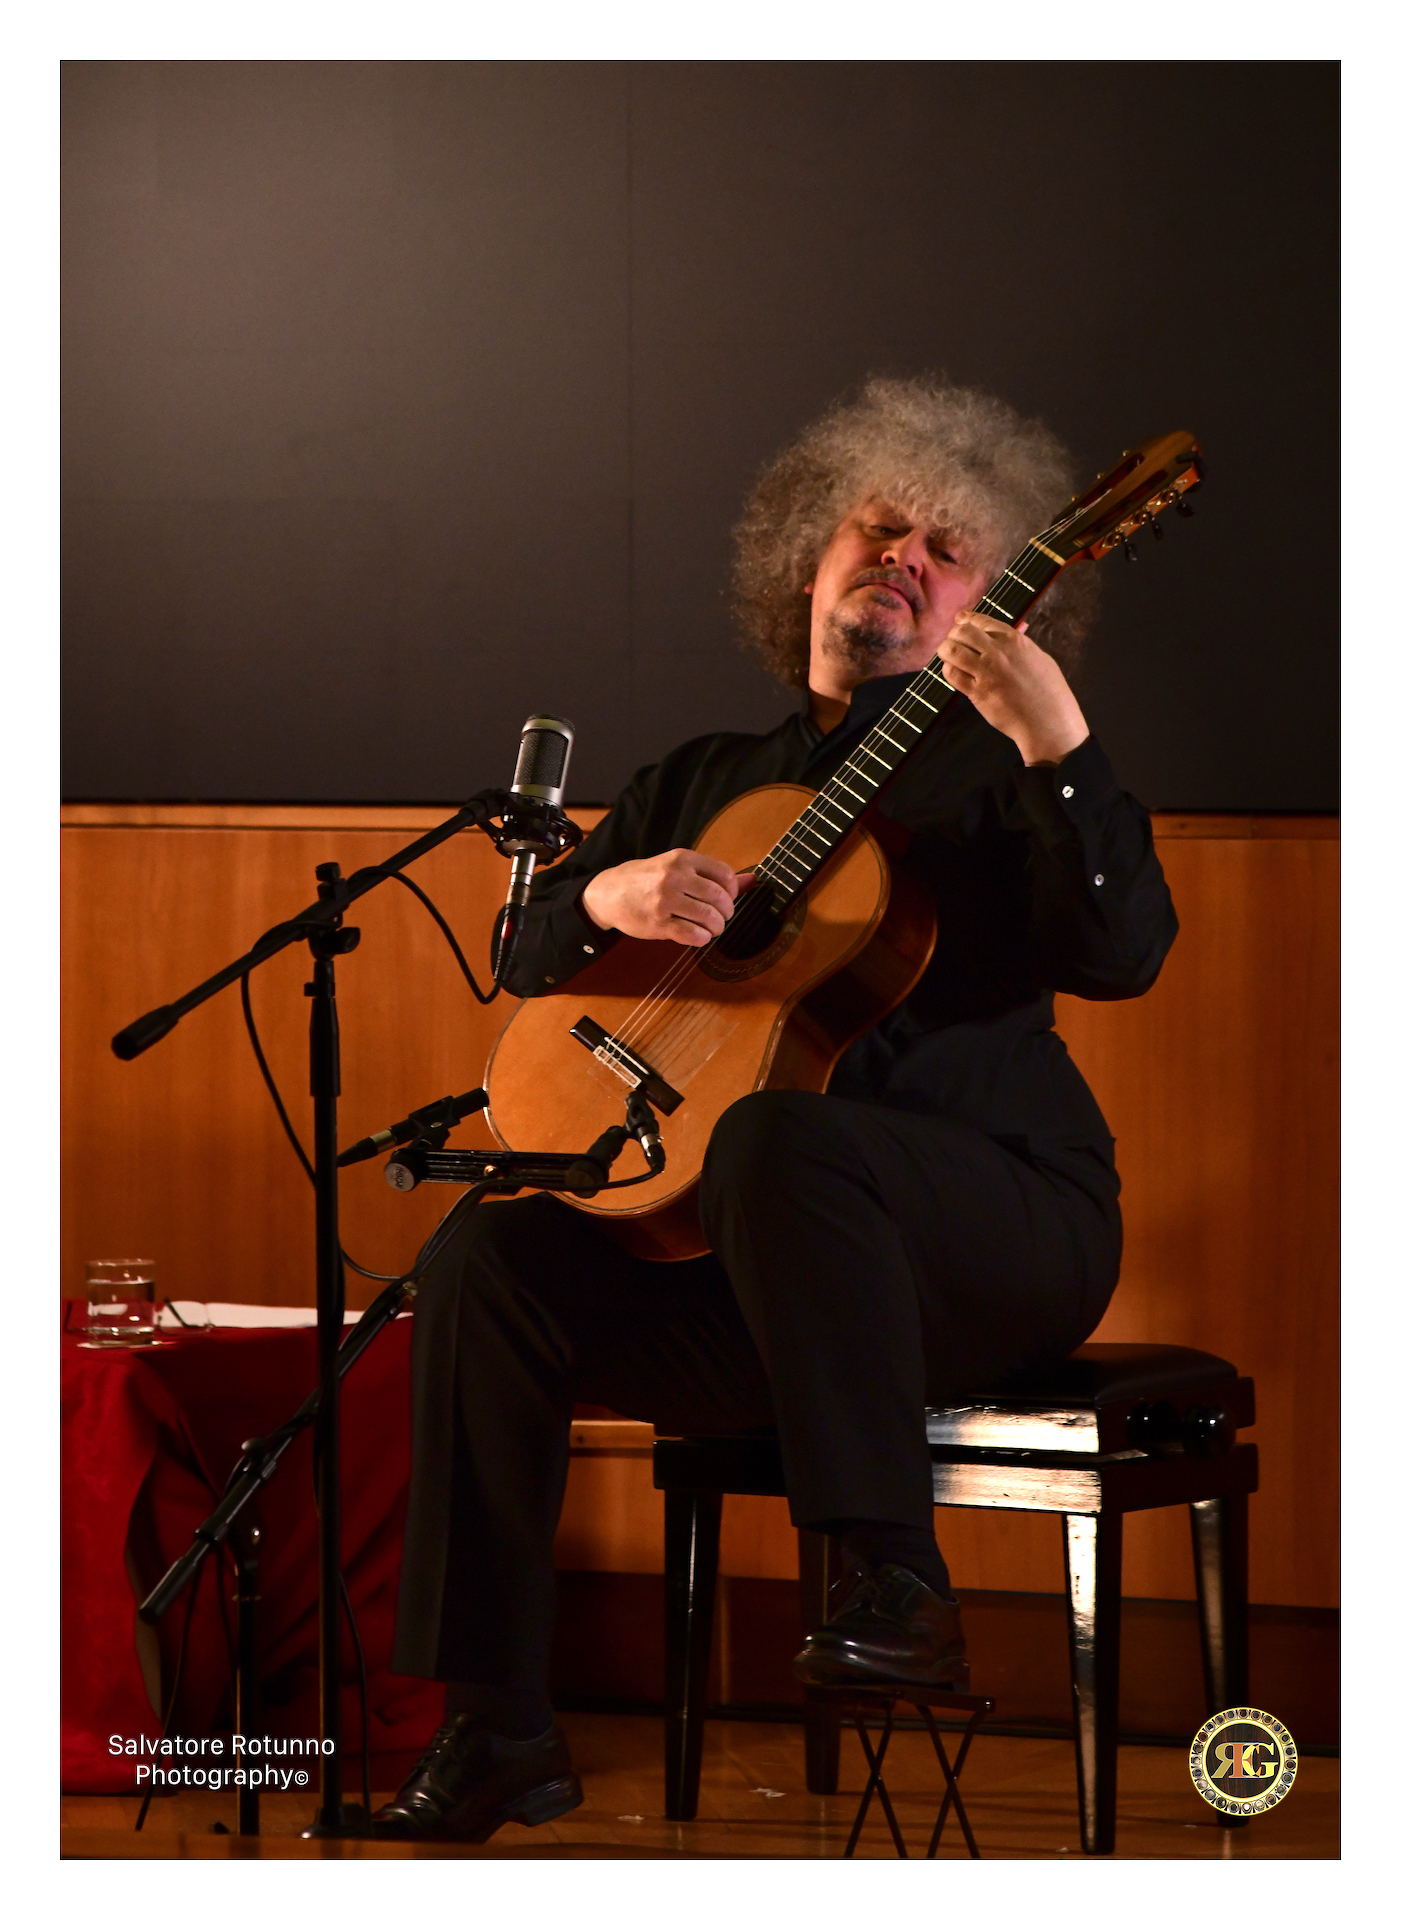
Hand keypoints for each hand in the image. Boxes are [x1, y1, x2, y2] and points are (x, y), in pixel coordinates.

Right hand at [582, 849, 754, 945]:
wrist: (608, 892)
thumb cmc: (646, 878)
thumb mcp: (677, 866)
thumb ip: (713, 873)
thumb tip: (753, 880)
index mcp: (681, 858)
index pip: (724, 874)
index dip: (732, 891)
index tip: (726, 898)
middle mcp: (674, 877)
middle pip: (720, 898)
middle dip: (727, 912)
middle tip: (722, 917)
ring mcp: (665, 901)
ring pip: (709, 918)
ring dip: (717, 927)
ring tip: (712, 928)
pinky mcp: (658, 923)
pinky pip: (693, 935)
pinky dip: (703, 938)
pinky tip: (699, 936)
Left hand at [936, 610, 1090, 766]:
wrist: (1048, 722)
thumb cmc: (1050, 692)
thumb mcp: (1040, 658)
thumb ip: (1022, 644)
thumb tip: (1016, 629)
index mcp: (1015, 640)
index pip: (982, 620)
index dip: (966, 619)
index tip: (959, 620)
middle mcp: (998, 652)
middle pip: (962, 632)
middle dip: (953, 634)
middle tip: (952, 642)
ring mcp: (986, 672)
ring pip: (952, 650)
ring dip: (945, 651)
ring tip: (947, 656)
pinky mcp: (977, 693)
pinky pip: (952, 674)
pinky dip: (948, 670)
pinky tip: (953, 672)